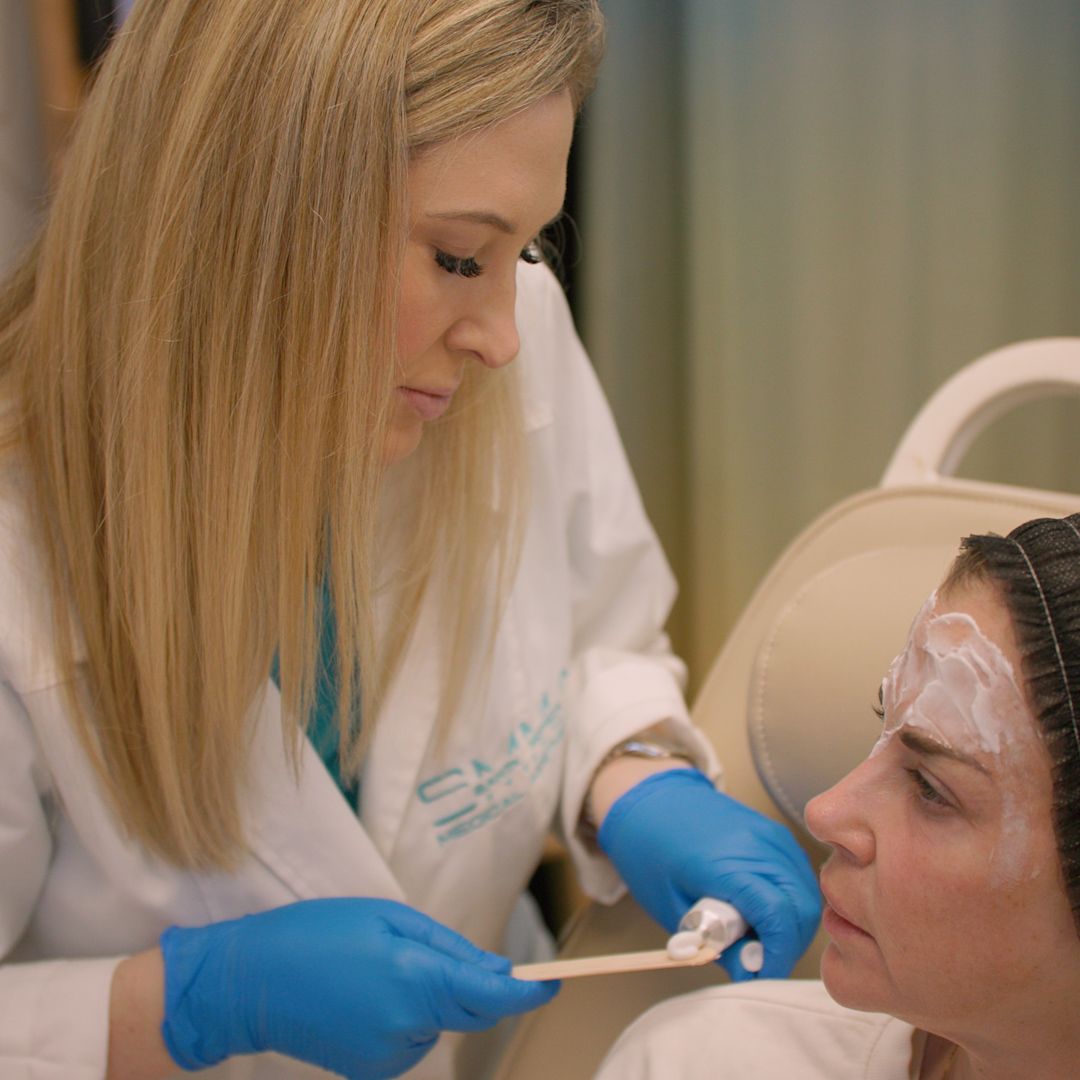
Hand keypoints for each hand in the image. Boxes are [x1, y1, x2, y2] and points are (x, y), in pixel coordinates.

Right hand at [160, 897, 558, 1078]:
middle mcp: (409, 1027)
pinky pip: (414, 1039)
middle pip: (470, 1010)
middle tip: (425, 949)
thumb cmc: (319, 933)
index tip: (555, 983)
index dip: (528, 993)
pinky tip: (370, 997)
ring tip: (381, 968)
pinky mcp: (372, 1071)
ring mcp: (389, 1056)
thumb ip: (448, 947)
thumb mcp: (388, 918)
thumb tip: (496, 970)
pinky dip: (409, 1017)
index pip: (492, 997)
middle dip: (472, 984)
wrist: (254, 983)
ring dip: (433, 998)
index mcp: (415, 980)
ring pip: (441, 1023)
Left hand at [598, 769, 820, 980]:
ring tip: (761, 938)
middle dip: (789, 945)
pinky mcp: (774, 831)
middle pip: (802, 907)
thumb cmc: (649, 850)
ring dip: (794, 924)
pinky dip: (793, 899)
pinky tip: (767, 910)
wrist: (650, 799)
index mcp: (726, 864)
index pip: (776, 917)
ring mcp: (769, 834)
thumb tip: (746, 973)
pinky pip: (799, 872)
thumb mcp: (671, 907)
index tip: (762, 976)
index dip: (776, 956)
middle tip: (761, 963)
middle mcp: (757, 845)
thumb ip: (710, 942)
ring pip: (807, 891)